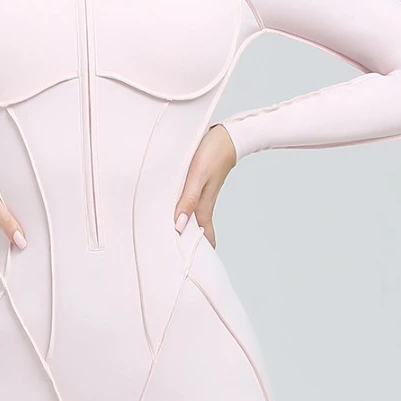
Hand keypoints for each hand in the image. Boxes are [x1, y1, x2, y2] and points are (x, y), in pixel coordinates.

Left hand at [172, 123, 236, 247]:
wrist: (229, 135)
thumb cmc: (213, 152)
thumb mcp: (197, 176)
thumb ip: (188, 200)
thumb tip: (179, 225)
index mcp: (203, 206)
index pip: (201, 236)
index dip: (197, 251)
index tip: (187, 265)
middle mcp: (203, 204)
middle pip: (197, 230)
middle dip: (189, 244)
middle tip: (176, 258)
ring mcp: (202, 195)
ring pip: (193, 218)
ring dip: (185, 228)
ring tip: (172, 240)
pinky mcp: (199, 186)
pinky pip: (190, 205)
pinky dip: (184, 213)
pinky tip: (176, 213)